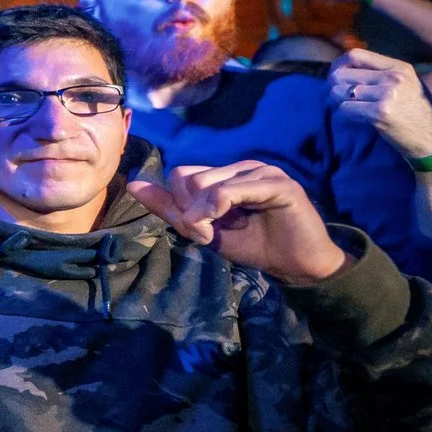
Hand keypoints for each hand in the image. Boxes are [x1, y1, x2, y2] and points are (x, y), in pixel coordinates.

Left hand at [126, 161, 351, 284]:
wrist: (297, 265)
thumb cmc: (255, 246)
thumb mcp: (205, 229)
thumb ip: (172, 208)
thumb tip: (134, 185)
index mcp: (226, 174)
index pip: (180, 175)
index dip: (178, 205)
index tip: (195, 231)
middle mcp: (242, 166)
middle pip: (187, 178)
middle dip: (187, 212)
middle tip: (204, 235)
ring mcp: (261, 171)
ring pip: (205, 184)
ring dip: (200, 215)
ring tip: (214, 234)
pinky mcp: (277, 184)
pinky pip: (231, 190)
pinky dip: (217, 209)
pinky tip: (223, 225)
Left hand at [327, 48, 431, 158]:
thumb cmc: (415, 112)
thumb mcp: (405, 84)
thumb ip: (379, 73)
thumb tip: (342, 68)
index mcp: (398, 67)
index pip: (355, 55)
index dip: (339, 65)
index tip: (336, 75)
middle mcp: (393, 78)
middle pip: (342, 74)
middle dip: (335, 86)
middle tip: (341, 95)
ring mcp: (386, 95)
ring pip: (339, 92)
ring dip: (341, 101)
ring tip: (355, 106)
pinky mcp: (379, 113)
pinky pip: (346, 108)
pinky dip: (348, 113)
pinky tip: (362, 117)